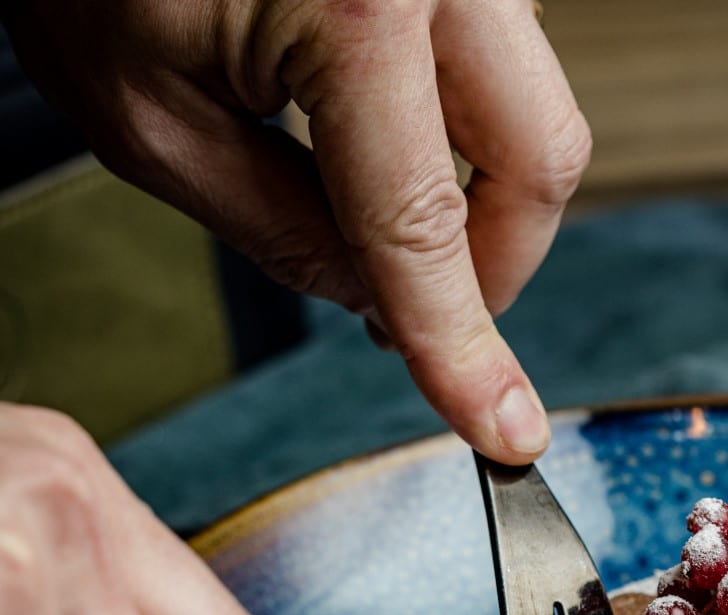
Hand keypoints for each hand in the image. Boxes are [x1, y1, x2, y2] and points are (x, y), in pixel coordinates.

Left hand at [3, 0, 590, 462]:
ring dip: (478, 197)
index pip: (424, 228)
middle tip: (421, 318)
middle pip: (539, 161)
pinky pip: (502, 67)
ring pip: (534, 113)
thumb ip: (282, 234)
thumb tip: (377, 302)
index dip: (463, 347)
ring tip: (380, 221)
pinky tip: (390, 149)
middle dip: (494, 267)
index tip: (504, 425)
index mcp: (355, 5)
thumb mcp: (153, 121)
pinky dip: (463, 135)